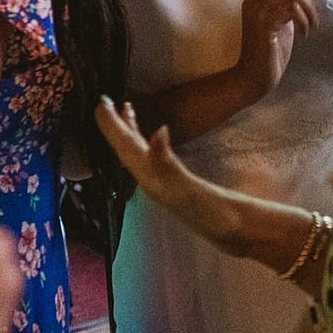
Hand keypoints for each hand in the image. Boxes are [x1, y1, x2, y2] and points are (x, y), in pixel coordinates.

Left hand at [95, 97, 228, 245]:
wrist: (230, 231)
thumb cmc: (213, 211)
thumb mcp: (191, 187)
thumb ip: (171, 162)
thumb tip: (158, 131)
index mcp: (152, 178)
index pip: (127, 148)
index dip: (112, 126)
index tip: (102, 104)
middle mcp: (152, 180)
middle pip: (127, 149)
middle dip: (114, 126)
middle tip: (104, 101)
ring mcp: (162, 181)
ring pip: (138, 153)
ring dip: (130, 131)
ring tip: (125, 109)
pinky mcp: (174, 182)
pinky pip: (153, 157)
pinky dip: (149, 142)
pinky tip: (157, 134)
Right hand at [235, 0, 320, 101]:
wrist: (253, 78)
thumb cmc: (269, 50)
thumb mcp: (278, 19)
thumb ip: (284, 1)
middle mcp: (253, 0)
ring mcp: (258, 13)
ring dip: (308, 4)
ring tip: (312, 21)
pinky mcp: (265, 27)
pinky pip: (291, 8)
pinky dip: (305, 19)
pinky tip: (305, 33)